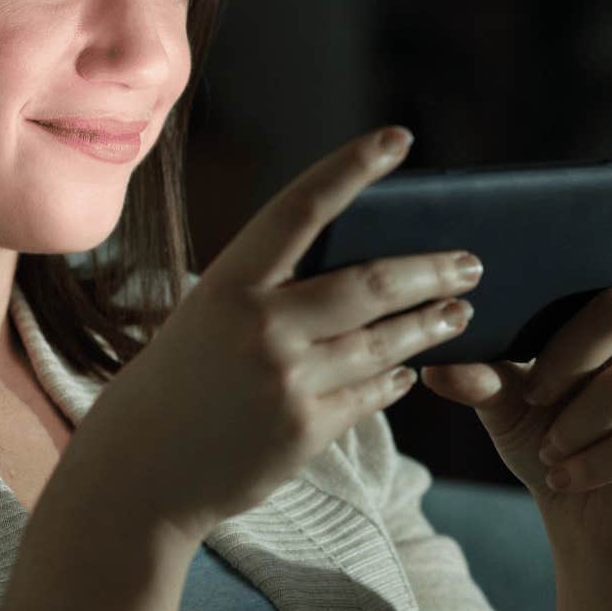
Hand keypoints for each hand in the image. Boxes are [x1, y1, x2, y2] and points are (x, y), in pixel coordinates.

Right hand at [67, 126, 483, 546]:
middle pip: (373, 283)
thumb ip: (272, 289)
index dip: (352, 168)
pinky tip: (410, 370)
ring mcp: (286, 380)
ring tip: (460, 312)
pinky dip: (396, 378)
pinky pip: (371, 394)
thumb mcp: (208, 315)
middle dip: (433, 270)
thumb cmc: (178, 381)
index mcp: (228, 283)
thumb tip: (361, 264)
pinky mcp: (305, 430)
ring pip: (386, 342)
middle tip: (472, 262)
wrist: (139, 471)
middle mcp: (261, 325)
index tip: (397, 139)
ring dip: (431, 325)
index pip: (302, 207)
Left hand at [420, 123, 611, 558]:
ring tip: (550, 450)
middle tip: (535, 397)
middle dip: (565, 356)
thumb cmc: (551, 443)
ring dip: (574, 422)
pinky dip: (594, 461)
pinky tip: (567, 475)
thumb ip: (480, 371)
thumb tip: (437, 359)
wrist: (591, 519)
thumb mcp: (505, 403)